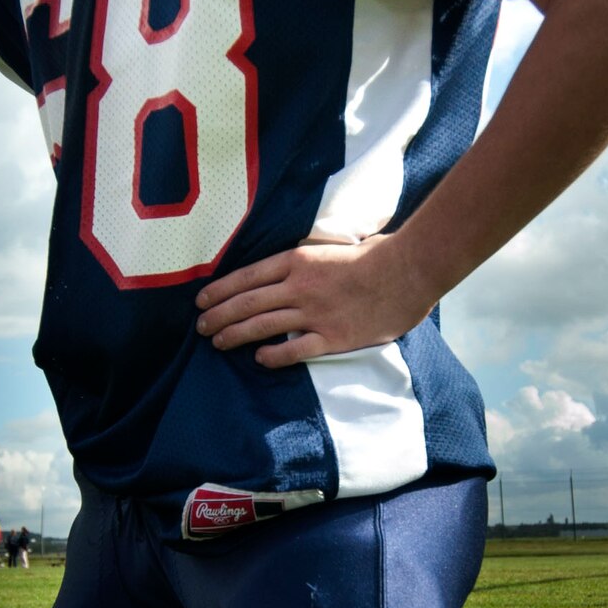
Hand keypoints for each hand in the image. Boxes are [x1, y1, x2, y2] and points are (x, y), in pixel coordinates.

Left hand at [194, 235, 431, 368]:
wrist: (407, 270)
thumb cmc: (375, 254)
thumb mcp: (330, 246)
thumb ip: (305, 260)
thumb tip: (286, 270)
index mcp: (297, 261)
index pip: (247, 277)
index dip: (220, 290)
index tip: (201, 301)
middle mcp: (299, 287)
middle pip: (247, 303)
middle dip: (219, 316)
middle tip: (201, 328)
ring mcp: (314, 314)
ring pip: (263, 326)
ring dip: (235, 335)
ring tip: (218, 343)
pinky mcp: (332, 337)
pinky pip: (295, 349)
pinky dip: (274, 356)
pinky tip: (260, 360)